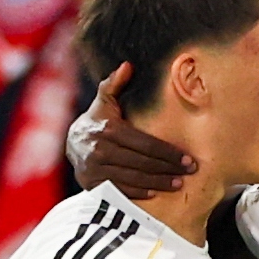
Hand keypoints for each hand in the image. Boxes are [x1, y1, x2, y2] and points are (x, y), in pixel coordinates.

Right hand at [65, 62, 194, 198]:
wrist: (69, 143)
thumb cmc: (96, 120)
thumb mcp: (103, 101)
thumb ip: (114, 84)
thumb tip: (127, 65)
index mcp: (109, 129)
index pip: (145, 144)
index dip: (168, 152)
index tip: (187, 159)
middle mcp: (101, 150)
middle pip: (142, 162)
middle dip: (168, 168)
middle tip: (189, 172)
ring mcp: (95, 169)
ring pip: (133, 178)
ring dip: (158, 182)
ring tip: (177, 184)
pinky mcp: (92, 183)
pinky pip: (119, 189)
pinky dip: (138, 192)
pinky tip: (155, 193)